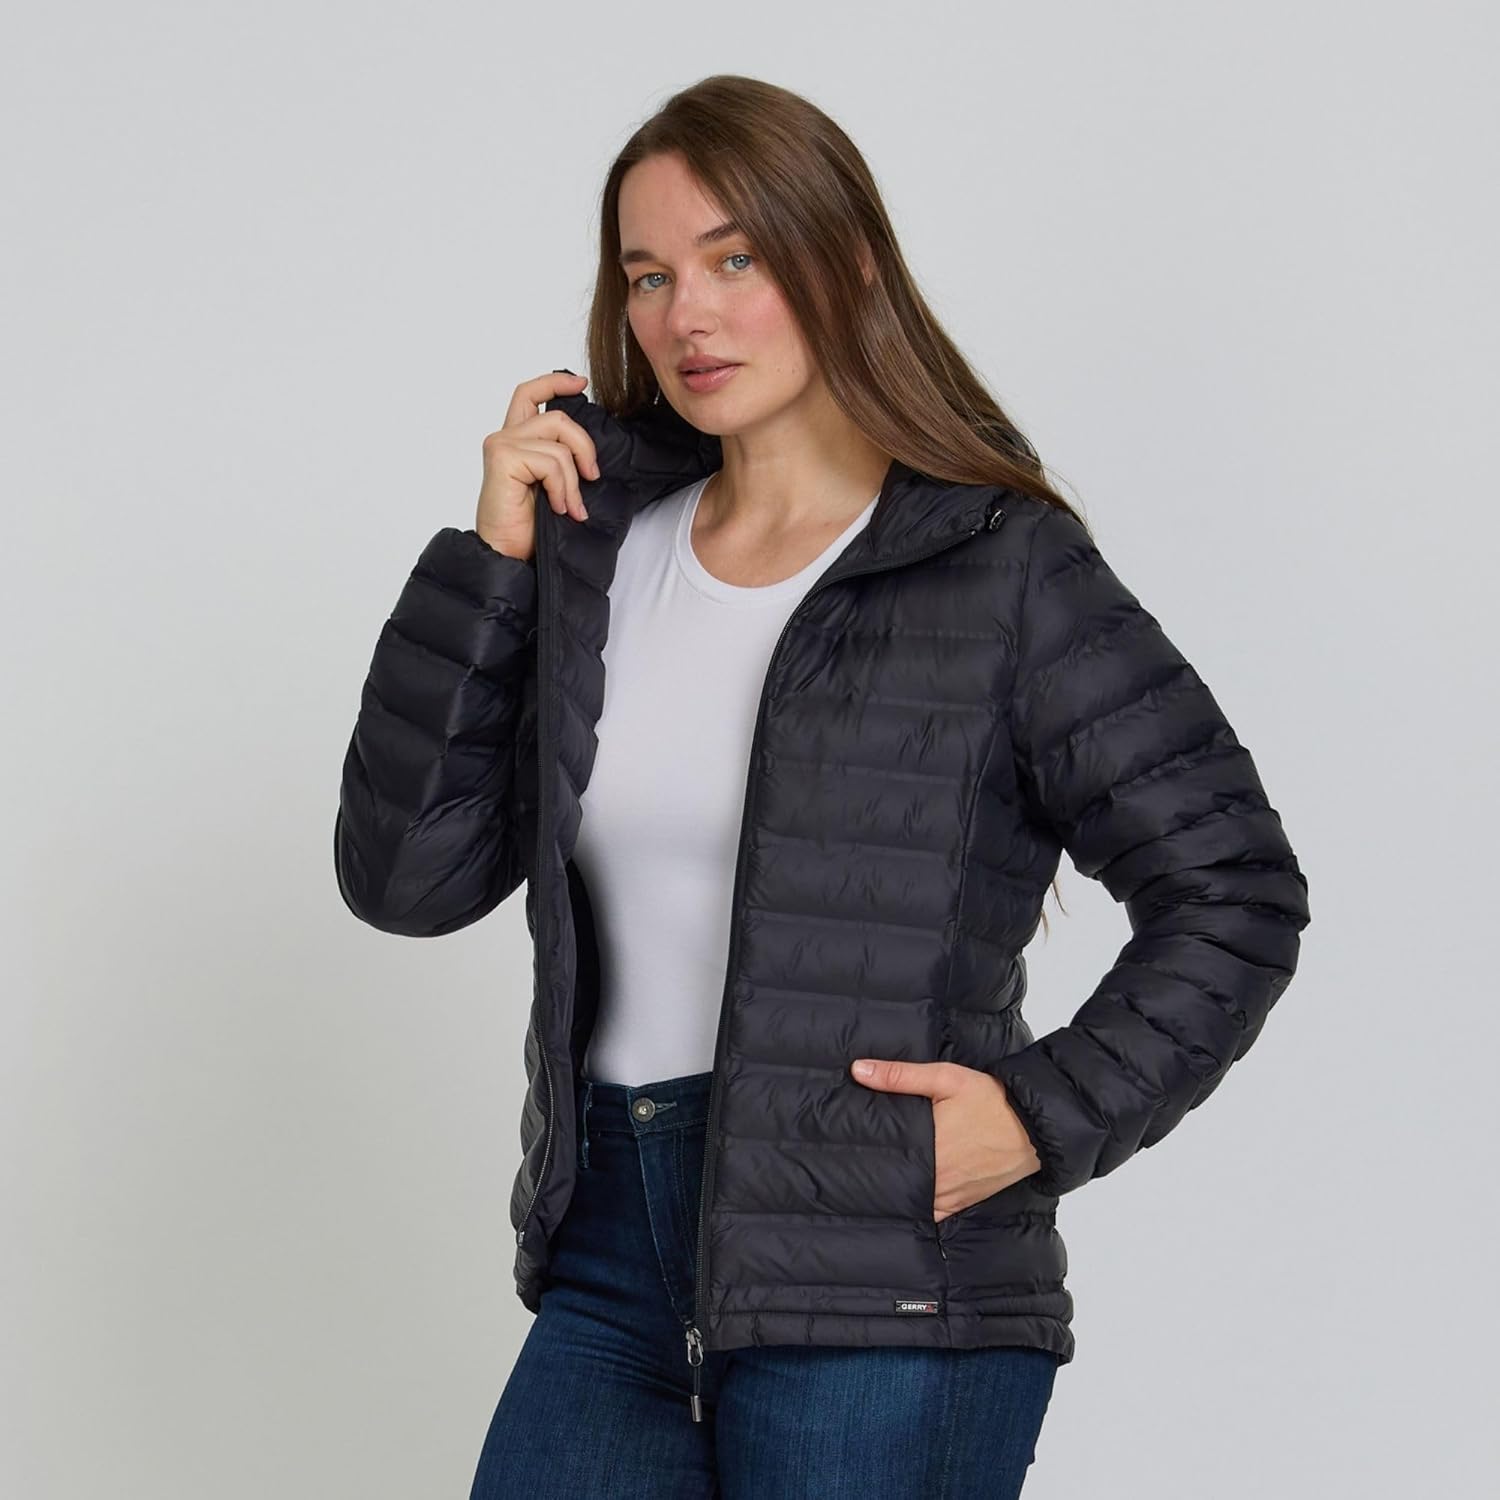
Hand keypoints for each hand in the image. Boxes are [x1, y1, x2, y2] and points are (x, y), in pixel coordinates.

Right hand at [475, 370, 598, 560]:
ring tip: (570, 506)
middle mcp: (504, 438)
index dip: (556, 382)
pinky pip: (552, 462)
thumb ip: (561, 457)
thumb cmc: (528, 528)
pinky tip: (557, 507)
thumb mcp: (553, 485)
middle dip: (584, 446)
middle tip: (592, 476)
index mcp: (515, 441)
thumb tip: (588, 448)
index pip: (530, 394)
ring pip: (559, 443)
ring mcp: (502, 446)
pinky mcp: (503, 458)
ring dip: (573, 480)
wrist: (507, 556)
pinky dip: (563, 488)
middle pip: (558, 417)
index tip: (581, 383)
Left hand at [850, 1058, 1041, 1221]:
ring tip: (867, 1182)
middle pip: (893, 1183)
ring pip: (910, 1201)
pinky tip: (902, 1198)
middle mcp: (938, 1177)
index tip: (840, 1152)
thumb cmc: (991, 1100)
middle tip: (847, 1167)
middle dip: (873, 1175)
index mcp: (929, 1148)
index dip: (860, 1159)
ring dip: (893, 1192)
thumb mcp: (945, 1078)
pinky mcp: (963, 1202)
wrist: (1034, 1126)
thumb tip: (858, 1070)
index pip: (882, 1161)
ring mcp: (951, 1194)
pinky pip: (932, 1213)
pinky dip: (916, 1208)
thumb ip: (900, 1075)